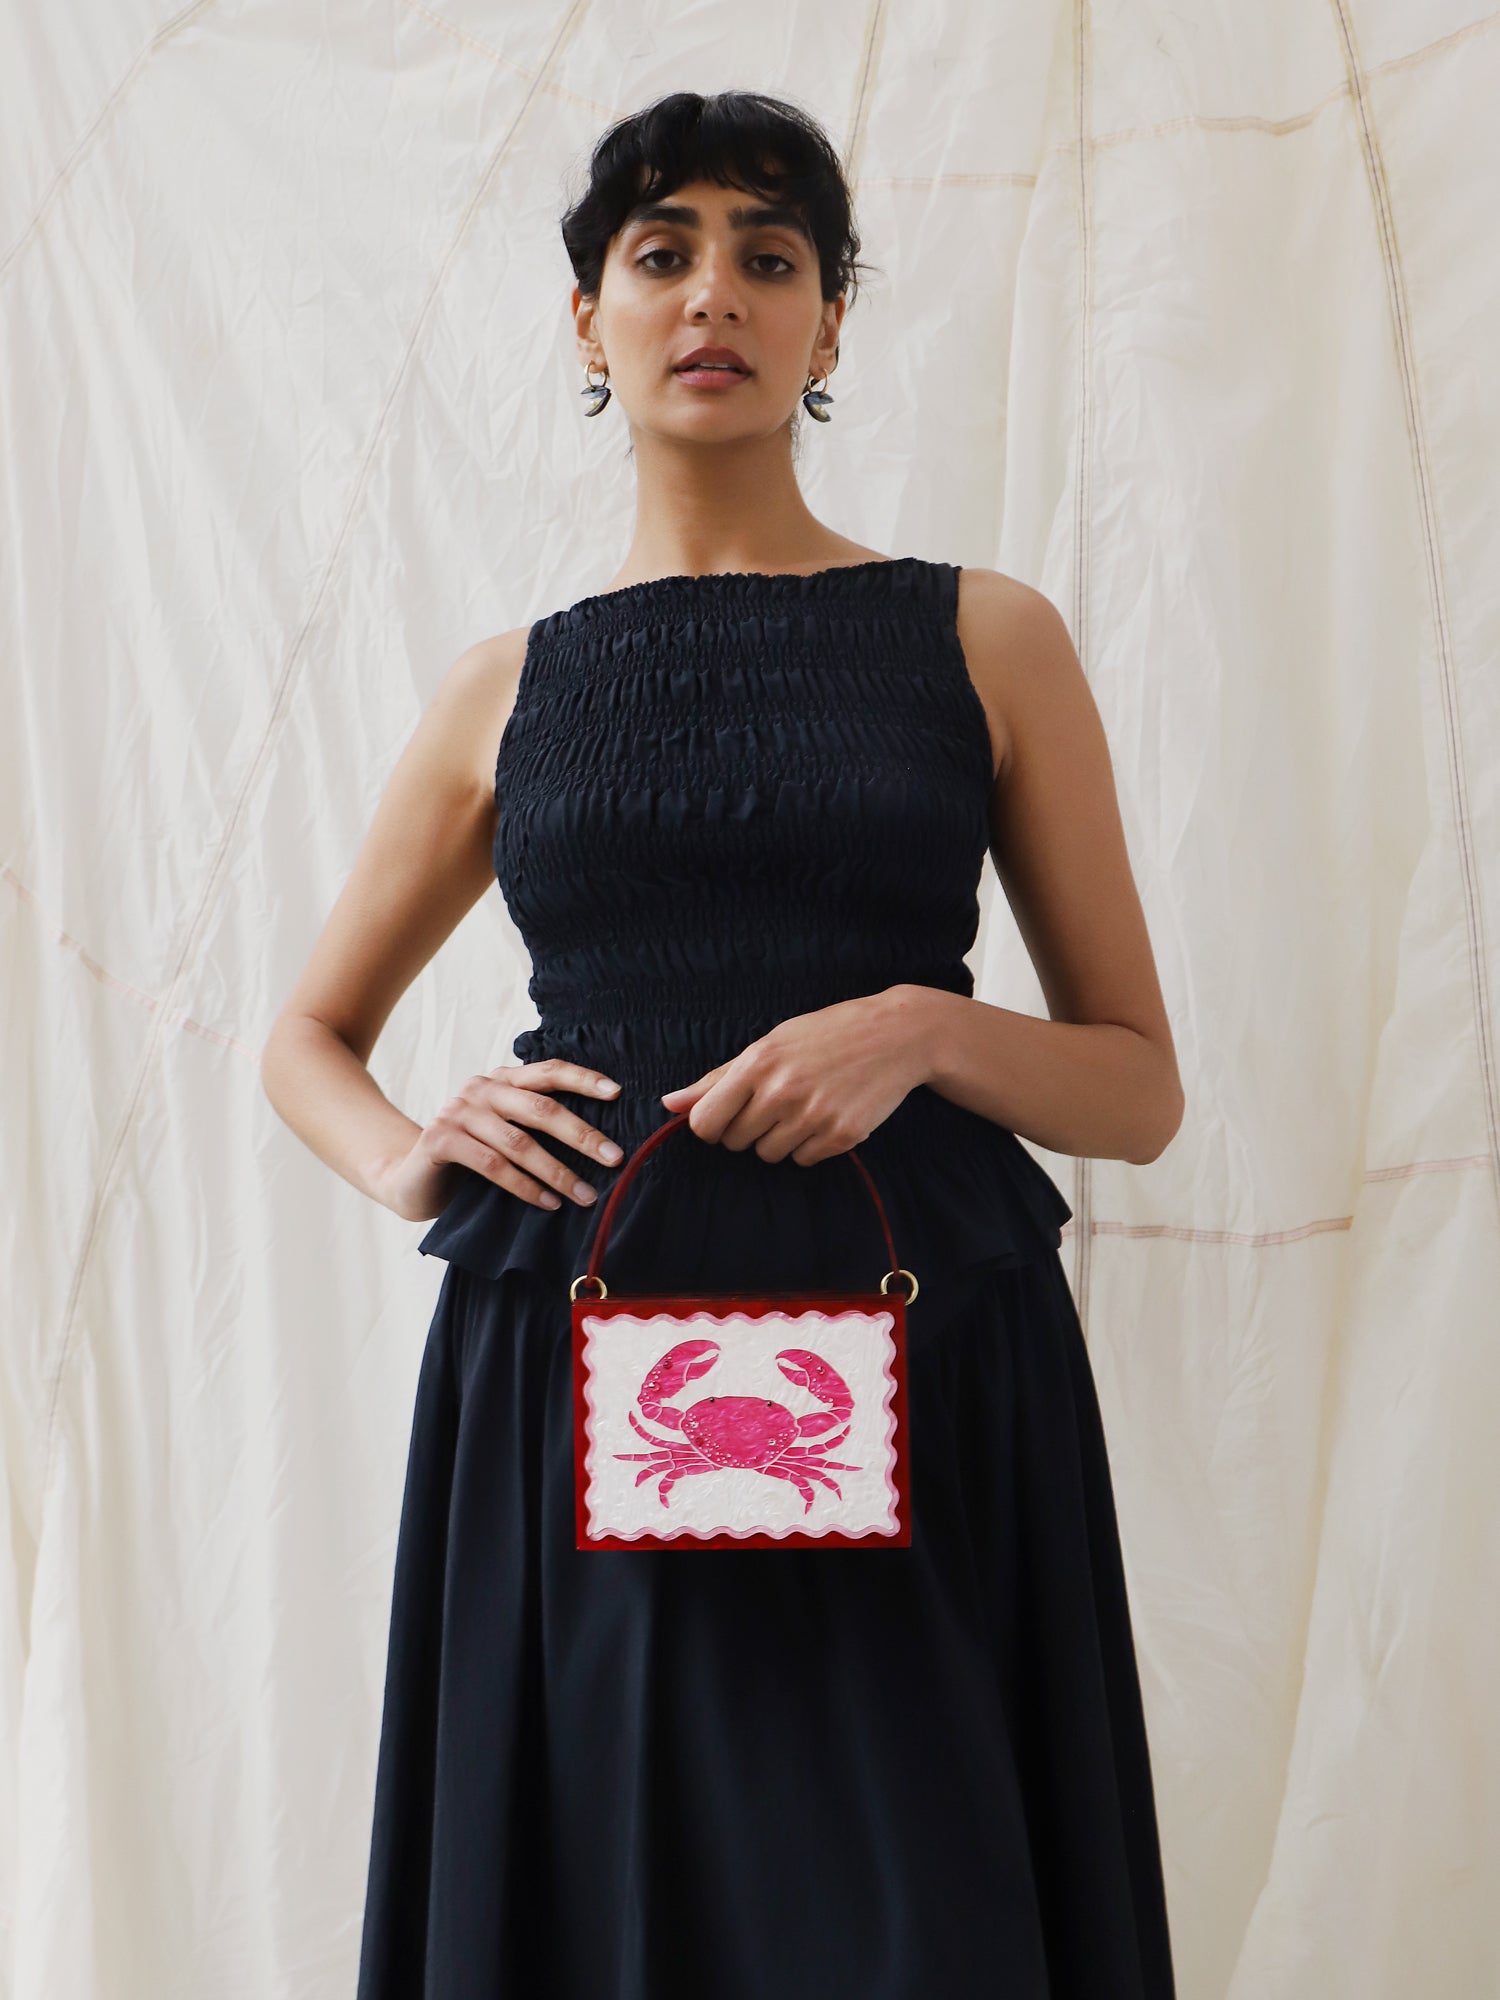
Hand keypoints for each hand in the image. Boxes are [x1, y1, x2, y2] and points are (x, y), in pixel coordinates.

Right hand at [379, 1059, 624, 1218]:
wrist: (412, 1180)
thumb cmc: (472, 1159)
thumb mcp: (506, 1134)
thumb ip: (535, 1126)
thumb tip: (600, 1143)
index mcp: (502, 1080)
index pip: (548, 1071)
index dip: (584, 1079)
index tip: (617, 1093)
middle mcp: (480, 1089)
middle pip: (541, 1108)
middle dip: (583, 1135)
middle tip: (615, 1159)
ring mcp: (458, 1112)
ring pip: (520, 1143)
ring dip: (558, 1172)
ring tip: (585, 1195)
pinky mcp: (441, 1139)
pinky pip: (493, 1165)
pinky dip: (525, 1187)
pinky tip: (548, 1203)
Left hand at [659, 988, 930, 1165]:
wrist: (896, 1035)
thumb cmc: (826, 1035)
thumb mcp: (771, 1043)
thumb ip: (718, 1078)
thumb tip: (671, 1104)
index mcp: (758, 1064)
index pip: (705, 1123)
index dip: (711, 1126)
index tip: (726, 1117)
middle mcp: (782, 1092)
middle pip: (735, 1143)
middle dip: (748, 1129)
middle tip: (776, 1102)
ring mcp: (813, 1117)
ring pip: (769, 1155)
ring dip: (779, 1139)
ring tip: (803, 1106)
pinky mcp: (841, 1136)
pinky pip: (803, 1160)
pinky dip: (810, 1145)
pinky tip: (826, 1115)